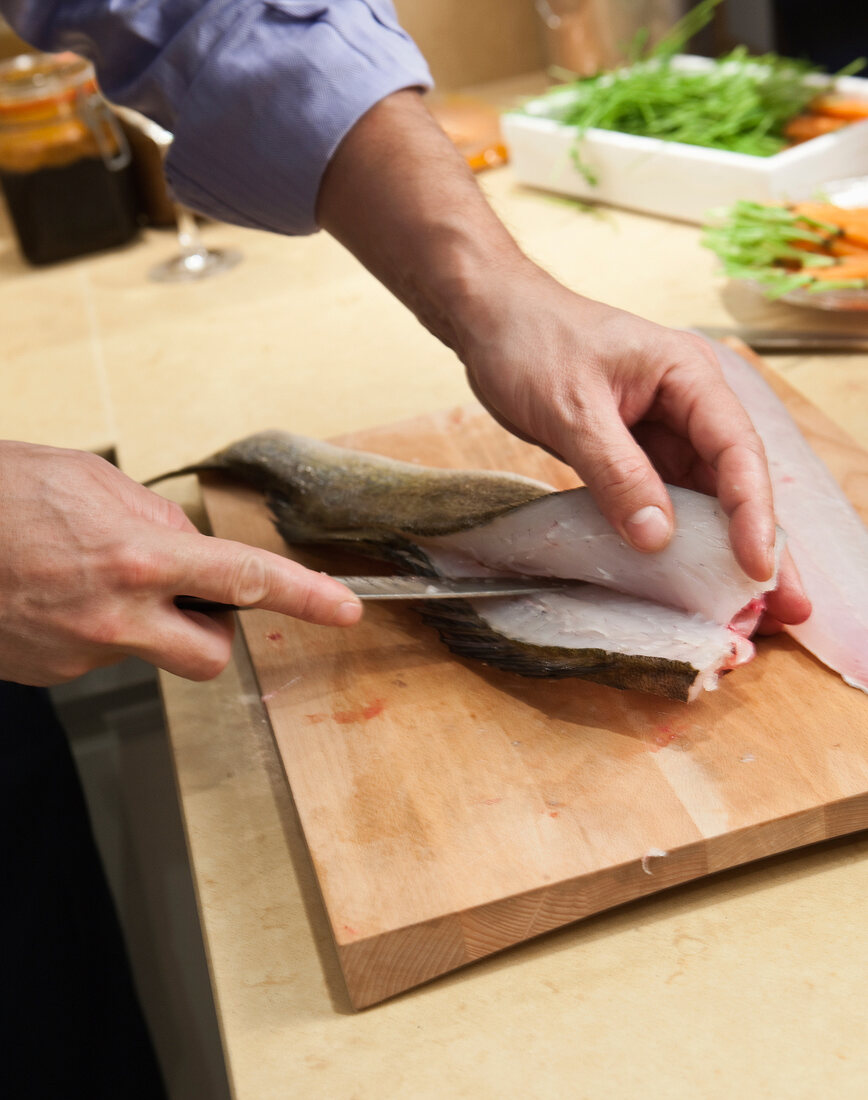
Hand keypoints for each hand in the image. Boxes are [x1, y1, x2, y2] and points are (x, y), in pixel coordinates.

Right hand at [0, 443, 361, 685]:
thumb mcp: (89, 479)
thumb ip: (152, 516)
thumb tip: (187, 543)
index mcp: (137, 558)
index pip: (245, 579)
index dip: (305, 597)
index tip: (346, 610)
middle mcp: (116, 618)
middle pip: (212, 654)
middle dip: (212, 628)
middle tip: (184, 594)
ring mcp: (80, 655)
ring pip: (150, 653)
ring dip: (145, 623)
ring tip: (89, 578)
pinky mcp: (50, 675)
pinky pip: (98, 657)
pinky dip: (93, 628)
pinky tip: (54, 594)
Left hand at [458, 266, 810, 627]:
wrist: (491, 321)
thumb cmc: (530, 342)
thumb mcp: (572, 410)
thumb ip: (616, 473)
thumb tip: (658, 538)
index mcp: (687, 375)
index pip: (736, 449)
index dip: (752, 512)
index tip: (757, 564)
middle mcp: (687, 403)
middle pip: (734, 481)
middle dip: (759, 542)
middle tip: (787, 606)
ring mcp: (663, 429)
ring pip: (704, 498)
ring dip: (723, 550)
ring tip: (750, 609)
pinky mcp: (635, 452)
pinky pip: (665, 500)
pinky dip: (679, 540)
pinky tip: (693, 580)